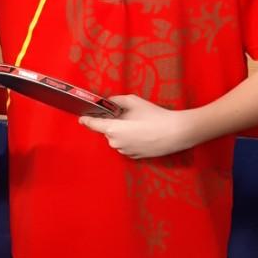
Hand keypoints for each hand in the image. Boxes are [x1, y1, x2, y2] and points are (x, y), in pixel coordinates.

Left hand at [79, 95, 195, 159]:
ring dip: (123, 132)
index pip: (93, 124)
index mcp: (112, 129)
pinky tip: (143, 133)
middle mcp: (115, 142)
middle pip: (107, 131)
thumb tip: (109, 102)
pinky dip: (130, 139)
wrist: (175, 133)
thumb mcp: (134, 101)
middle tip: (129, 116)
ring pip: (117, 138)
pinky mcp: (133, 156)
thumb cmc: (154, 116)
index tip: (81, 118)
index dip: (86, 120)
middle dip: (114, 123)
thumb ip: (117, 100)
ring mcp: (124, 151)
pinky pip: (126, 145)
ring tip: (140, 125)